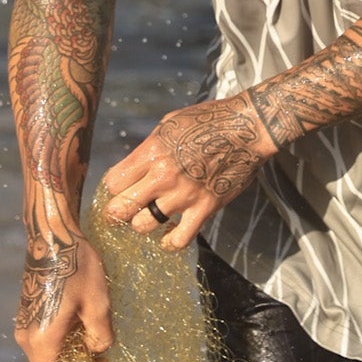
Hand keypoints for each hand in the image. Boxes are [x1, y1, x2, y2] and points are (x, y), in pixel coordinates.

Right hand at [14, 234, 112, 361]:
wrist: (51, 233)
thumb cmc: (76, 265)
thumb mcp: (98, 302)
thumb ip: (100, 335)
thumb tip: (99, 352)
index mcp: (42, 340)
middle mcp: (28, 337)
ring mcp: (26, 324)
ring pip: (48, 356)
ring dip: (71, 359)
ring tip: (100, 353)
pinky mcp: (29, 312)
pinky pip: (45, 340)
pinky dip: (64, 345)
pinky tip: (86, 333)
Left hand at [101, 93, 276, 250]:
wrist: (247, 127)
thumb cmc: (208, 120)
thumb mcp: (170, 124)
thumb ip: (148, 149)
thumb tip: (132, 171)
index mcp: (153, 151)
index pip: (113, 182)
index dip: (113, 187)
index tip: (120, 188)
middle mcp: (164, 175)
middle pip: (121, 208)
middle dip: (117, 212)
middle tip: (122, 212)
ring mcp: (184, 195)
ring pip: (144, 226)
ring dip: (142, 224)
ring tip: (148, 217)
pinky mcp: (205, 208)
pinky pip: (179, 240)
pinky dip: (169, 242)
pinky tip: (168, 235)